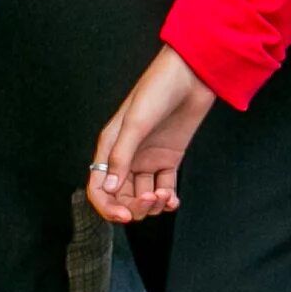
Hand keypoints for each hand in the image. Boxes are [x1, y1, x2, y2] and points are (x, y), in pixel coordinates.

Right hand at [88, 46, 216, 223]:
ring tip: (166, 194)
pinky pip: (164, 188)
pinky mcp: (169, 159)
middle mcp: (127, 156)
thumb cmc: (158, 89)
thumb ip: (122, 157)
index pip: (99, 188)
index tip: (124, 216)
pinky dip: (168, 200)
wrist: (191, 75)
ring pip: (143, 196)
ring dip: (153, 204)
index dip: (108, 207)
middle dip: (135, 206)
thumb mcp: (136, 122)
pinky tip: (173, 199)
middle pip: (122, 197)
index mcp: (110, 146)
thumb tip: (108, 189)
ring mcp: (148, 159)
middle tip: (151, 198)